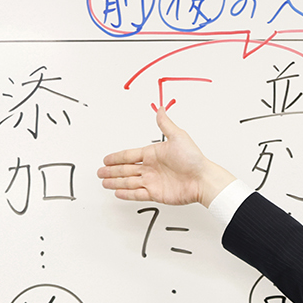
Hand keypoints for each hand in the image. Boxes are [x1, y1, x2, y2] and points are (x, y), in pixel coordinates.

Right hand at [98, 109, 236, 206]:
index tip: (106, 159)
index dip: (116, 157)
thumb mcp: (178, 136)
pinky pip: (137, 194)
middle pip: (126, 169)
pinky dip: (127, 193)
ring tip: (104, 183)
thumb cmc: (193, 159)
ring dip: (115, 182)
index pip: (129, 155)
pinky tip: (117, 192)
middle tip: (99, 172)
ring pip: (129, 182)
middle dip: (111, 170)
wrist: (202, 180)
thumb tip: (161, 108)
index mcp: (153, 154)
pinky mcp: (156, 194)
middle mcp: (151, 168)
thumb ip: (165, 124)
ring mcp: (153, 182)